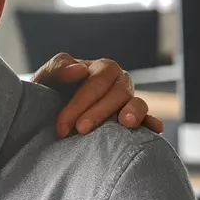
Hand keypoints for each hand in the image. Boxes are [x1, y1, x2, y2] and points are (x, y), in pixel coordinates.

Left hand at [33, 53, 163, 137]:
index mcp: (100, 69)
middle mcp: (118, 82)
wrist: (49, 112)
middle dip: (99, 112)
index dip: (81, 102)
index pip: (97, 81)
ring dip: (134, 112)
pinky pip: (147, 119)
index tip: (62, 125)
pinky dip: (151, 123)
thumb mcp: (45, 78)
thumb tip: (79, 69)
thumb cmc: (48, 93)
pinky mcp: (133, 118)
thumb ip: (57, 69)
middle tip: (80, 130)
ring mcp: (128, 101)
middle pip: (118, 93)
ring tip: (125, 123)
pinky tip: (154, 130)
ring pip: (137, 103)